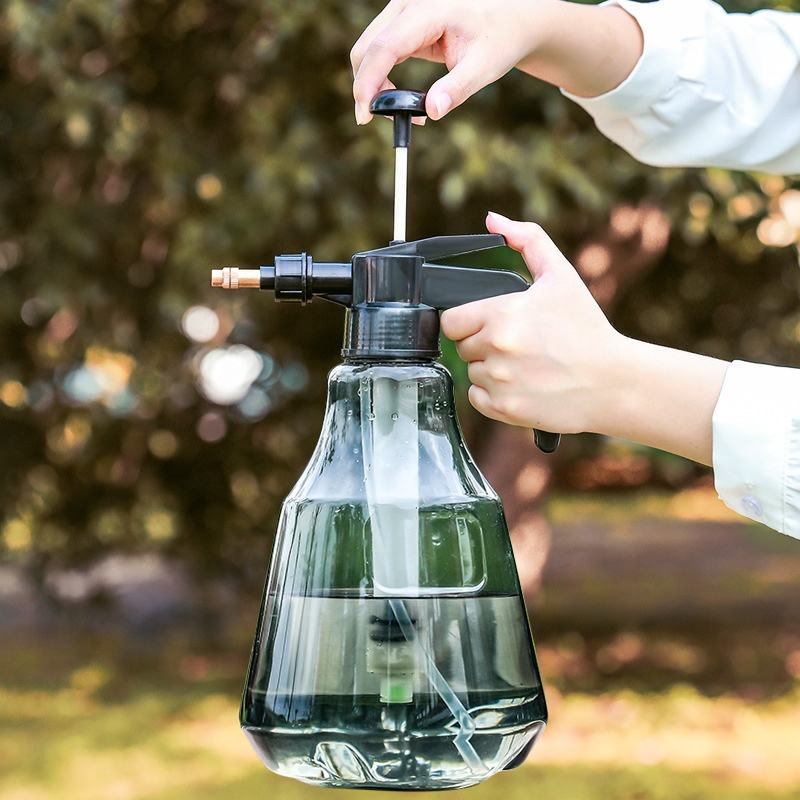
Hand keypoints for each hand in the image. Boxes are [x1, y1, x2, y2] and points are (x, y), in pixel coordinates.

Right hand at [351, 0, 556, 123]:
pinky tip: (402, 97)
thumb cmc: (498, 39)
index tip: (364, 116)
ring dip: (374, 85)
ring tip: (405, 110)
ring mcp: (400, 12)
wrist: (508, 19)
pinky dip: (381, 78)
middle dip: (368, 89)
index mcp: (427, 11)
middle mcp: (406, 5)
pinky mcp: (401, 24)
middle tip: (391, 120)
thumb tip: (433, 111)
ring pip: (367, 51)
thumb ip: (457, 89)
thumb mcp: (484, 67)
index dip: (368, 84)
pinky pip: (378, 52)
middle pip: (366, 49)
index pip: (383, 48)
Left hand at [441, 212, 620, 434]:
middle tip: (516, 343)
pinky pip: (477, 399)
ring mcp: (499, 381)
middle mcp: (496, 349)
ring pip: (471, 373)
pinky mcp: (505, 409)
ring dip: (490, 368)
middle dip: (482, 343)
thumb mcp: (561, 275)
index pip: (451, 320)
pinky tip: (520, 384)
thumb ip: (527, 240)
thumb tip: (494, 220)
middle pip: (462, 347)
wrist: (613, 382)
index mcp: (501, 314)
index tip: (490, 322)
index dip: (469, 320)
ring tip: (524, 364)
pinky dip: (492, 394)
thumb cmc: (587, 329)